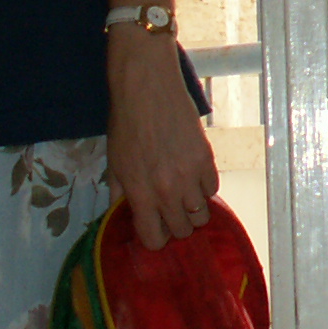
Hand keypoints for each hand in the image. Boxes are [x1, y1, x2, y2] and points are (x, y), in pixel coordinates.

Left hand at [106, 32, 218, 249]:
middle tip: (168, 209)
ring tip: (183, 195)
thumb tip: (122, 215)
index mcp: (140, 193)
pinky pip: (213, 190)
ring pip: (202, 215)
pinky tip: (193, 176)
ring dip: (192, 209)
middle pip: (182, 230)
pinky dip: (204, 189)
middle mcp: (167, 190)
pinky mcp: (206, 158)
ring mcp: (190, 175)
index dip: (154, 237)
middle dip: (174, 224)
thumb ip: (120, 194)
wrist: (146, 88)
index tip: (153, 226)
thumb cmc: (125, 124)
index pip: (155, 239)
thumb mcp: (114, 163)